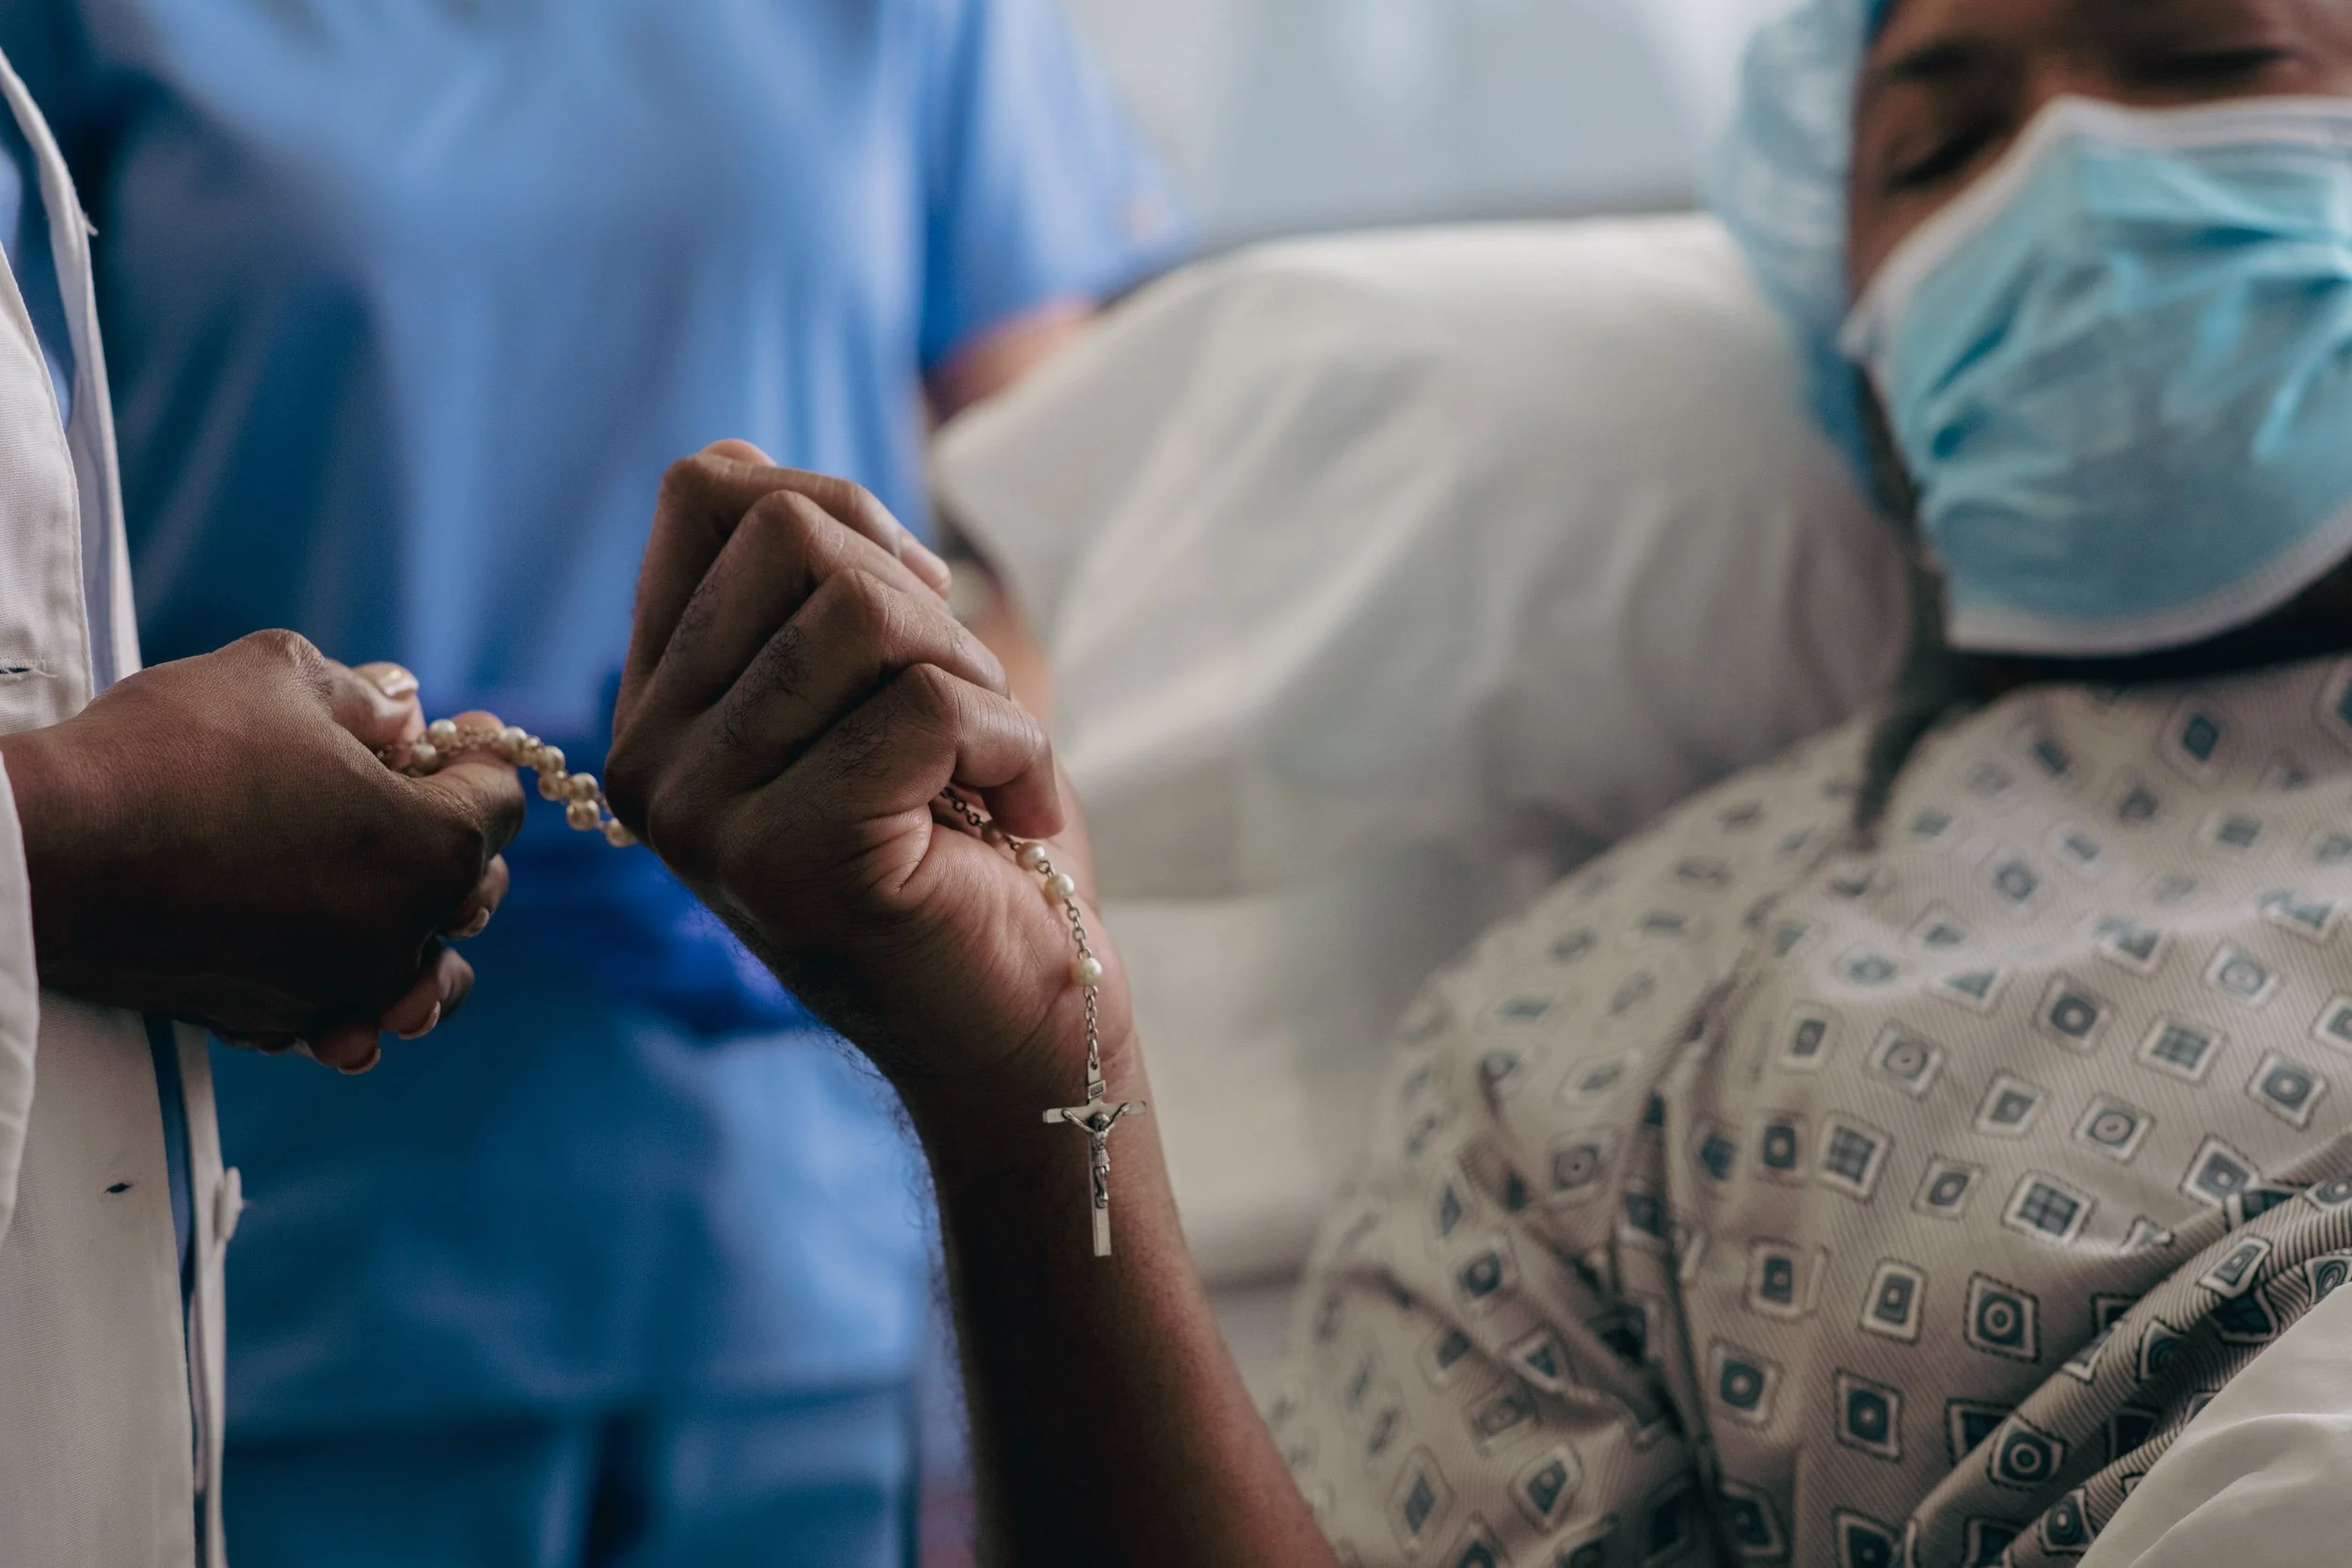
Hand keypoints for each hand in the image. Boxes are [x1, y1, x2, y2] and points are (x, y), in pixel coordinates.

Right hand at [0, 630, 524, 1070]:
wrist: (45, 850)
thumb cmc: (168, 752)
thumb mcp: (279, 676)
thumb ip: (364, 694)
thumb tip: (405, 709)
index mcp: (429, 848)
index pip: (499, 802)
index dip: (476, 755)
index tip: (444, 731)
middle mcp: (401, 933)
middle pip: (472, 889)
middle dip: (453, 833)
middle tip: (406, 790)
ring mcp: (338, 988)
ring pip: (425, 980)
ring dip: (427, 940)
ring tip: (403, 903)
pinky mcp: (273, 1021)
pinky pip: (344, 1020)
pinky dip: (351, 997)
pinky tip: (336, 966)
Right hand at [605, 442, 1121, 1105]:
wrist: (1019, 1029)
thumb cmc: (968, 849)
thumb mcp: (873, 690)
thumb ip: (806, 588)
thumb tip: (766, 473)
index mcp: (661, 707)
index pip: (705, 492)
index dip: (840, 506)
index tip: (914, 602)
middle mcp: (653, 761)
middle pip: (791, 533)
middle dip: (924, 606)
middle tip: (964, 719)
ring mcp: (708, 816)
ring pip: (863, 614)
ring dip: (975, 683)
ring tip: (984, 773)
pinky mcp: (796, 859)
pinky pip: (929, 706)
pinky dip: (1016, 747)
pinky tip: (1014, 816)